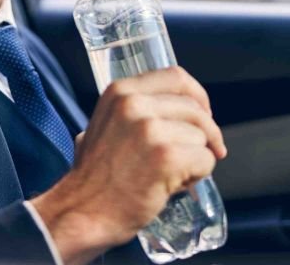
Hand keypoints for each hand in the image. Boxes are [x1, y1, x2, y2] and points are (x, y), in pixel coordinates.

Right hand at [31, 67, 225, 264]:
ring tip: (175, 173)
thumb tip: (168, 109)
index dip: (197, 95)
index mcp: (121, 91)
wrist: (83, 211)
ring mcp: (150, 129)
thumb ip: (131, 111)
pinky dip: (198, 175)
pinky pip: (205, 160)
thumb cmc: (94, 177)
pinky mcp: (166, 157)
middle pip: (194, 108)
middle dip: (207, 132)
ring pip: (202, 136)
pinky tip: (176, 184)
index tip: (203, 113)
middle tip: (206, 150)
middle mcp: (134, 104)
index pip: (176, 77)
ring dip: (198, 156)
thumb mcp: (103, 124)